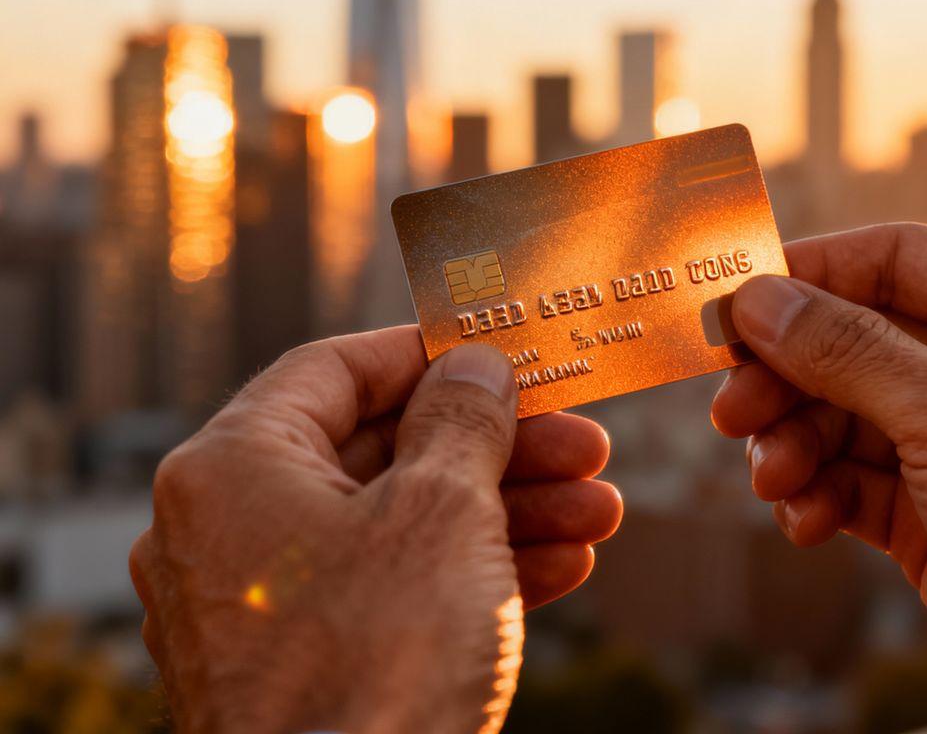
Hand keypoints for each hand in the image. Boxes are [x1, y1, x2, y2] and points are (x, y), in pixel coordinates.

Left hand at [129, 326, 621, 733]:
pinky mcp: (302, 667)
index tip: (503, 355)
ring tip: (599, 513)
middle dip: (499, 450)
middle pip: (382, 453)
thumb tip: (473, 368)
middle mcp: (230, 531)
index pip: (334, 369)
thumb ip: (464, 423)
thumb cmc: (376, 663)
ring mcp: (263, 607)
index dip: (429, 355)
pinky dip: (470, 576)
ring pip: (399, 529)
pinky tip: (562, 568)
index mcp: (234, 467)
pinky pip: (390, 595)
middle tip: (584, 445)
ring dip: (506, 514)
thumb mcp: (441, 513)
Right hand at [711, 223, 926, 732]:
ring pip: (846, 417)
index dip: (812, 273)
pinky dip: (820, 495)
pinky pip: (856, 483)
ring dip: (796, 444)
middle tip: (733, 411)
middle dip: (789, 377)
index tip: (737, 301)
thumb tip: (761, 298)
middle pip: (856, 342)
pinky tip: (806, 519)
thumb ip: (845, 350)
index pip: (896, 259)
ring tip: (773, 479)